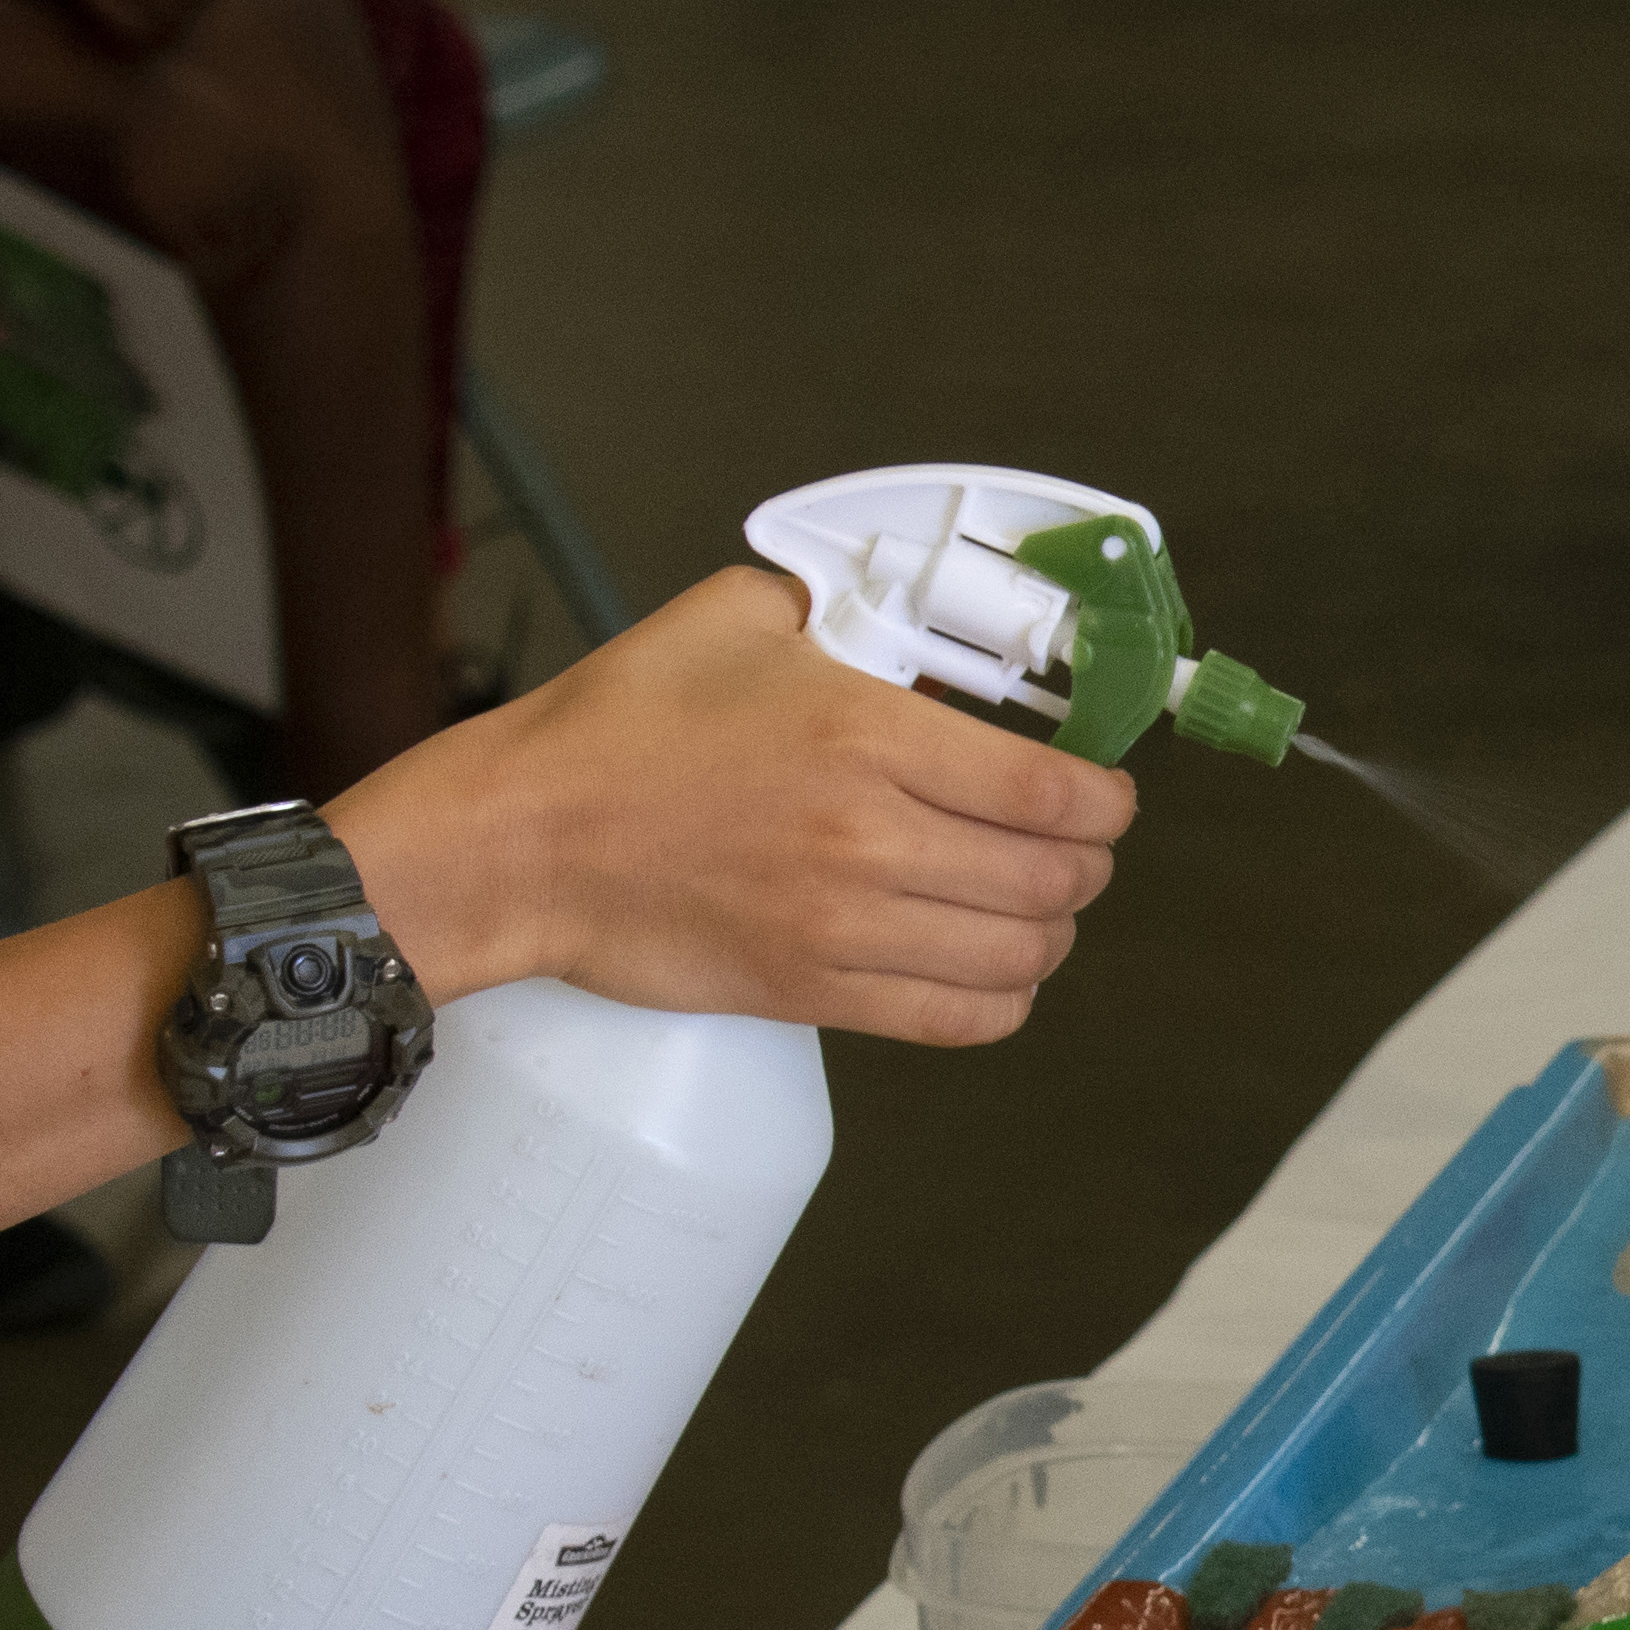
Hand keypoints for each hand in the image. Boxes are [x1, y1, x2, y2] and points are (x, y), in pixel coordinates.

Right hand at [328, 568, 1142, 1045]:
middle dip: (1086, 862)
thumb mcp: (735, 618)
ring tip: (1032, 905)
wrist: (522, 841)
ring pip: (1022, 954)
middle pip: (1056, 878)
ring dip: (1050, 932)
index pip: (1055, 791)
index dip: (1107, 799)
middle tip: (1071, 845)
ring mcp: (846, 926)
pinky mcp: (816, 992)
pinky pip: (961, 1019)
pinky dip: (1002, 999)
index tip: (1103, 791)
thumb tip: (907, 627)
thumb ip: (838, 610)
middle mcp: (871, 838)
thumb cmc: (617, 731)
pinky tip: (991, 967)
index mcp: (867, 736)